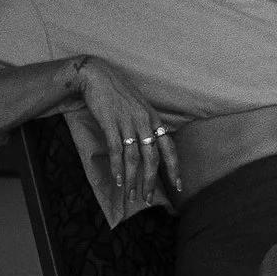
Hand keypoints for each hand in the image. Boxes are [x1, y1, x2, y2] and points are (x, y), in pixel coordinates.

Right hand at [71, 57, 177, 207]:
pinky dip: (117, 167)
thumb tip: (149, 146)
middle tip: (148, 199)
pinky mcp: (111, 123)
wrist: (97, 76)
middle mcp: (145, 122)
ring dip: (132, 179)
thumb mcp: (139, 108)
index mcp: (154, 119)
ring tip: (130, 194)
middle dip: (150, 181)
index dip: (174, 168)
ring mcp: (128, 123)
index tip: (179, 186)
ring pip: (134, 157)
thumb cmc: (118, 93)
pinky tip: (117, 180)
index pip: (170, 148)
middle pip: (152, 158)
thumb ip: (146, 126)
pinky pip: (116, 150)